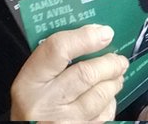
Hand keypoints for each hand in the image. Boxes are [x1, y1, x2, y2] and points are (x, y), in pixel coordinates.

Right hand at [9, 24, 126, 123]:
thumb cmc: (34, 107)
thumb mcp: (32, 83)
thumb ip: (53, 61)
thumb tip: (91, 36)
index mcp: (30, 82)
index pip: (58, 49)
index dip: (85, 38)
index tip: (103, 32)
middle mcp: (46, 104)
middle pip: (86, 74)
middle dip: (109, 63)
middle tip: (117, 59)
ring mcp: (65, 122)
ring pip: (100, 96)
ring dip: (114, 82)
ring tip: (116, 75)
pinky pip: (105, 116)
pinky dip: (110, 104)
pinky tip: (107, 98)